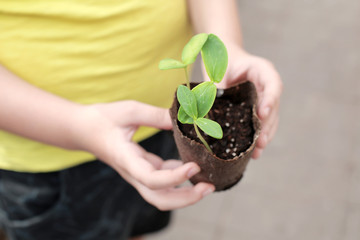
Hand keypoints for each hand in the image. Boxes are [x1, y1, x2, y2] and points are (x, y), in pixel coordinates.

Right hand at [81, 101, 214, 210]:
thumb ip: (156, 115)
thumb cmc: (102, 119)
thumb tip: (184, 118)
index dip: (175, 177)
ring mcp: (137, 174)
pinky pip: (162, 181)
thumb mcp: (129, 111)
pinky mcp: (141, 170)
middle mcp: (132, 173)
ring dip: (184, 193)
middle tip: (209, 187)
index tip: (194, 165)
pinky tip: (189, 164)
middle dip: (186, 198)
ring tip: (206, 181)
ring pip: (161, 195)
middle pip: (159, 199)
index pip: (152, 179)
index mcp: (126, 159)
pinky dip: (178, 177)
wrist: (83, 129)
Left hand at [214, 46, 282, 158]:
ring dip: (265, 136)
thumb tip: (209, 112)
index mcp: (262, 70)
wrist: (224, 59)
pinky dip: (259, 136)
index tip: (262, 114)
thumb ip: (218, 87)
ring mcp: (265, 97)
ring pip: (271, 118)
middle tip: (261, 142)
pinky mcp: (258, 107)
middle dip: (267, 126)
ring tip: (258, 152)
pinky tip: (254, 152)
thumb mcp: (218, 70)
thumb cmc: (220, 62)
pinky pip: (263, 123)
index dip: (269, 100)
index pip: (273, 84)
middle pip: (273, 107)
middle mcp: (268, 84)